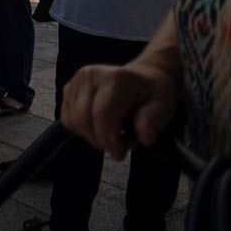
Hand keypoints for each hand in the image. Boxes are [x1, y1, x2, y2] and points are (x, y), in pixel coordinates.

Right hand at [60, 57, 180, 159]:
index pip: (102, 114)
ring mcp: (76, 81)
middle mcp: (91, 75)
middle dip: (99, 140)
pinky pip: (67, 119)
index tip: (120, 154)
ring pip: (72, 122)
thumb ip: (153, 121)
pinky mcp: (68, 89)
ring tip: (111, 133)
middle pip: (83, 119)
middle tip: (118, 145)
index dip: (109, 139)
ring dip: (91, 136)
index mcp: (116, 78)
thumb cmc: (152, 93)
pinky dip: (81, 130)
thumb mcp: (163, 106)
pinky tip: (98, 126)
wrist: (142, 77)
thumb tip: (145, 138)